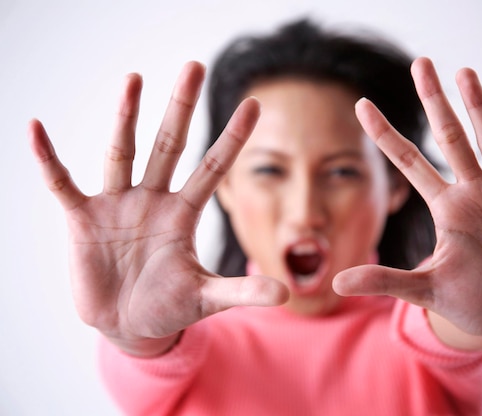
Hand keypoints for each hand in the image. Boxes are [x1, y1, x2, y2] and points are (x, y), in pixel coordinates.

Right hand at [29, 62, 287, 355]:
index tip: (255, 104)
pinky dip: (48, 160)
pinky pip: (62, 183)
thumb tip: (285, 292)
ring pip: (122, 153)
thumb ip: (241, 290)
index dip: (233, 138)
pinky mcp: (83, 219)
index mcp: (184, 214)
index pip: (213, 168)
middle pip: (169, 145)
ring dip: (125, 117)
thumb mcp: (206, 297)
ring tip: (134, 79)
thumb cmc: (169, 305)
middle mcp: (153, 200)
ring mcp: (117, 205)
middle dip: (181, 108)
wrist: (128, 324)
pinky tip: (36, 130)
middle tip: (194, 67)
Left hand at [334, 58, 481, 348]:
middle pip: (450, 138)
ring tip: (464, 73)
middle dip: (436, 102)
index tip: (361, 105)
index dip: (385, 134)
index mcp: (446, 208)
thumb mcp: (425, 290)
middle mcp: (474, 193)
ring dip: (479, 107)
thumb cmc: (471, 304)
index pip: (409, 161)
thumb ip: (385, 281)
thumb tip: (336, 284)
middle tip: (421, 64)